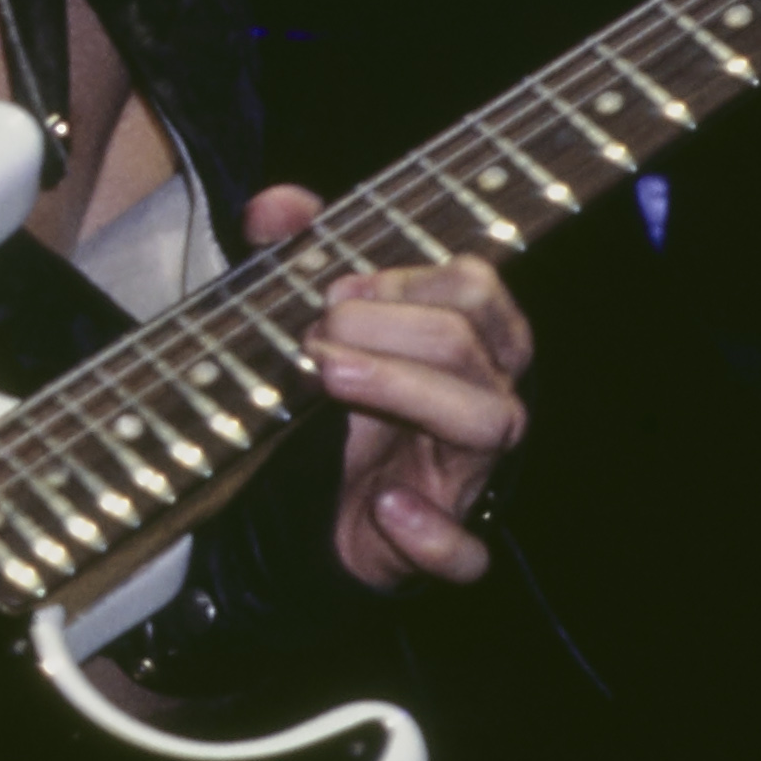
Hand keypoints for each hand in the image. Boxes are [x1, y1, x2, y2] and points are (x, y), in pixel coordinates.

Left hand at [245, 186, 532, 590]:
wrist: (322, 515)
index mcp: (468, 345)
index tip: (335, 294)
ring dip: (408, 391)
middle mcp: (485, 401)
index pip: (476, 288)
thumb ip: (299, 253)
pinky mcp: (444, 546)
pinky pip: (468, 552)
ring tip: (331, 376)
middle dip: (393, 329)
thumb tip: (272, 207)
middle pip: (476, 346)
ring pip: (489, 423)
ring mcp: (469, 474)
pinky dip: (434, 534)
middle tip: (316, 340)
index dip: (407, 280)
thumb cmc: (343, 405)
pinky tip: (386, 506)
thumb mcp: (320, 327)